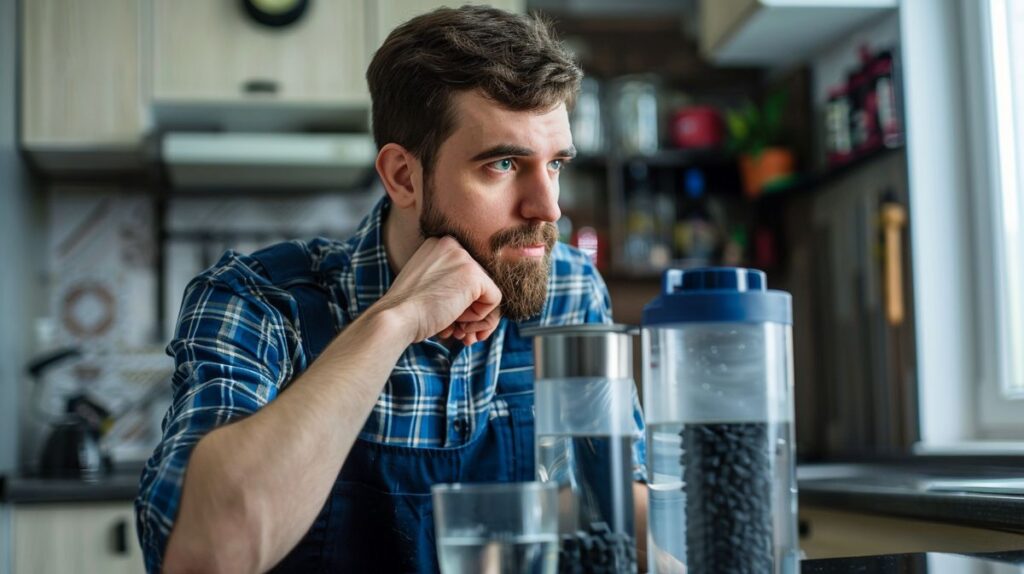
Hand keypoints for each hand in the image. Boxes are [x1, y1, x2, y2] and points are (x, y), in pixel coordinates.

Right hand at [380, 236, 501, 344]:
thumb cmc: (407, 311)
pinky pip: (494, 300)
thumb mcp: (428, 287)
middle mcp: (452, 244)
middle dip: (471, 314)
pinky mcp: (474, 275)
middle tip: (458, 333)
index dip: (463, 303)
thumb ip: (451, 285)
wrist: (395, 319)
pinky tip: (458, 322)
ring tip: (457, 332)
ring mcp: (463, 258)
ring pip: (488, 293)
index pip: (467, 275)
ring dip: (475, 320)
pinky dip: (481, 319)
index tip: (450, 321)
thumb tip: (483, 301)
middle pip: (480, 284)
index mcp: (439, 245)